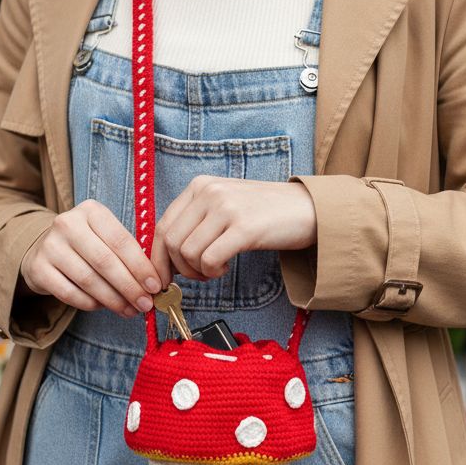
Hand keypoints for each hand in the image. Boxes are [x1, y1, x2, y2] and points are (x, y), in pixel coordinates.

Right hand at [19, 200, 168, 317]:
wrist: (44, 248)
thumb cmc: (87, 244)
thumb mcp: (106, 236)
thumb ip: (128, 254)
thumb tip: (153, 284)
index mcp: (91, 210)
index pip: (121, 240)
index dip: (140, 266)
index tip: (155, 286)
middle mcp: (67, 223)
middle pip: (105, 261)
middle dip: (129, 287)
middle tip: (145, 304)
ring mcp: (50, 245)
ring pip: (89, 280)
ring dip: (113, 300)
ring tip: (129, 310)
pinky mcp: (38, 268)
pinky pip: (70, 293)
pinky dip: (91, 304)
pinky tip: (104, 307)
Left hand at [149, 177, 316, 284]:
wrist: (307, 209)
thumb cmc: (264, 213)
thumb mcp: (223, 205)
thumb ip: (195, 221)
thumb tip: (166, 256)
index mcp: (199, 185)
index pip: (162, 226)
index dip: (158, 258)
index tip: (163, 278)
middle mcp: (209, 192)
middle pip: (170, 242)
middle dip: (178, 269)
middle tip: (198, 275)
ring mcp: (226, 208)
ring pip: (188, 253)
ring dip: (199, 271)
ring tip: (217, 268)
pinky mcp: (244, 227)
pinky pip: (210, 259)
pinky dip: (213, 272)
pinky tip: (226, 266)